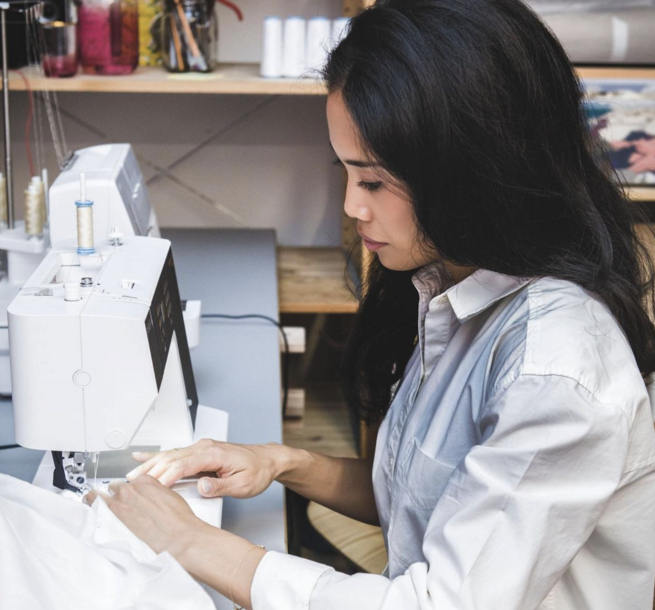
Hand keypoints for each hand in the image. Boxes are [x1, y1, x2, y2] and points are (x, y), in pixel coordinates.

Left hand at [84, 475, 204, 555]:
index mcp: (145, 481)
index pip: (131, 482)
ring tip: (99, 513)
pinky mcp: (110, 517)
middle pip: (114, 488)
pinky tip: (91, 516)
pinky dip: (91, 511)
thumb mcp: (169, 497)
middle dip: (115, 497)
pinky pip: (93, 508)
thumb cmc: (179, 520)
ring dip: (100, 503)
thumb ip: (154, 492)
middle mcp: (130, 488)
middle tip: (119, 510)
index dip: (129, 492)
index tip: (129, 499)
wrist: (178, 537)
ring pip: (98, 496)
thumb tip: (148, 498)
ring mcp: (119, 501)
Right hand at [126, 439, 285, 499]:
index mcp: (214, 454)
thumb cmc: (257, 471)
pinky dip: (157, 455)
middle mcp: (205, 447)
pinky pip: (175, 453)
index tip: (153, 489)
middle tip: (132, 484)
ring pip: (170, 455)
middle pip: (171, 458)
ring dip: (150, 465)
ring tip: (131, 475)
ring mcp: (202, 448)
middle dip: (151, 471)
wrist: (267, 460)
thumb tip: (201, 486)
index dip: (166, 477)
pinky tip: (142, 456)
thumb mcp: (243, 485)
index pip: (183, 465)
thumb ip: (220, 487)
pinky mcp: (200, 452)